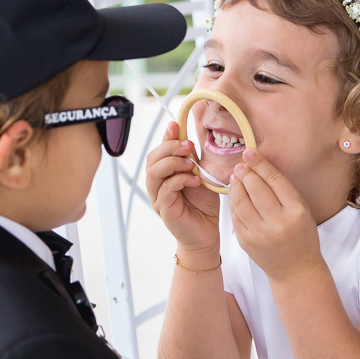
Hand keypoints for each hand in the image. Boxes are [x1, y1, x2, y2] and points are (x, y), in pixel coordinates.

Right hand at [145, 121, 220, 253]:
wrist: (206, 233)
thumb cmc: (202, 205)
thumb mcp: (199, 174)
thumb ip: (191, 158)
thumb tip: (188, 135)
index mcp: (162, 174)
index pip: (158, 151)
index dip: (165, 137)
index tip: (175, 125)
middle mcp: (156, 185)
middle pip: (152, 159)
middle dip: (170, 148)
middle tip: (189, 146)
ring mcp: (157, 197)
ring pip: (154, 173)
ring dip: (173, 163)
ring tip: (191, 164)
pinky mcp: (164, 209)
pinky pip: (166, 189)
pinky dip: (181, 180)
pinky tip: (195, 181)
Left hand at [229, 149, 322, 281]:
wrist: (295, 269)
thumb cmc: (301, 236)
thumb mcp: (302, 210)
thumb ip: (283, 191)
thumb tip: (259, 167)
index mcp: (296, 211)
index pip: (275, 180)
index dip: (260, 164)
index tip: (250, 152)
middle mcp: (278, 222)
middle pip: (256, 189)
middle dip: (246, 172)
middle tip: (241, 163)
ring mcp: (260, 233)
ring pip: (241, 201)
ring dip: (237, 185)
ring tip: (236, 175)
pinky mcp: (246, 241)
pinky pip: (235, 215)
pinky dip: (234, 201)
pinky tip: (235, 192)